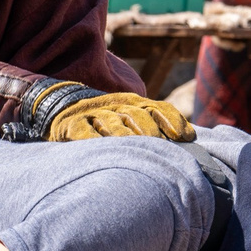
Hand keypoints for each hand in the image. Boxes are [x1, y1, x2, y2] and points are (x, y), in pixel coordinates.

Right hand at [47, 92, 196, 141]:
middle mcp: (116, 106)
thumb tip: (188, 144)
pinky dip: (92, 138)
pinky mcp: (72, 125)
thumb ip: (155, 128)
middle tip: (160, 145)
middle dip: (151, 130)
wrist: (62, 106)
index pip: (159, 108)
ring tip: (135, 146)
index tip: (187, 137)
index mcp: (133, 103)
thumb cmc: (105, 120)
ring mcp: (94, 114)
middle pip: (137, 115)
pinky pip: (84, 131)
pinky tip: (100, 147)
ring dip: (125, 134)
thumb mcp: (129, 118)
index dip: (174, 120)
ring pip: (113, 123)